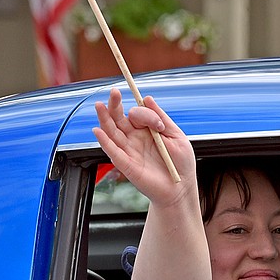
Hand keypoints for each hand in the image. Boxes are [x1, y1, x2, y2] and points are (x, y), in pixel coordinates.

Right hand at [92, 88, 196, 205]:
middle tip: (114, 92)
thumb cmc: (181, 163)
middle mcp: (134, 138)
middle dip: (115, 105)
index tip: (158, 124)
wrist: (181, 187)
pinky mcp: (126, 165)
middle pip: (119, 119)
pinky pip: (113, 152)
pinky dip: (105, 142)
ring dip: (104, 119)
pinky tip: (98, 131)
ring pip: (112, 132)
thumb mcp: (176, 136)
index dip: (144, 113)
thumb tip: (148, 98)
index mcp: (146, 130)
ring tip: (99, 106)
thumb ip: (161, 118)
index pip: (137, 114)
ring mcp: (129, 151)